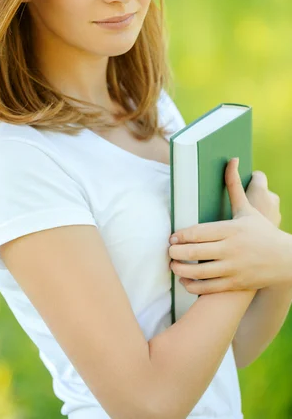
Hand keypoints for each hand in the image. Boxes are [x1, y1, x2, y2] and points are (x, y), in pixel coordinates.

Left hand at [168, 158, 284, 293]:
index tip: (171, 237)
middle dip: (176, 253)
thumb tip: (231, 159)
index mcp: (231, 229)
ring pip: (199, 272)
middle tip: (168, 251)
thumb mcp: (247, 208)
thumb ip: (234, 185)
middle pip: (195, 252)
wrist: (286, 260)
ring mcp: (234, 268)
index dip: (181, 236)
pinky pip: (209, 288)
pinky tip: (184, 281)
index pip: (199, 232)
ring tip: (172, 265)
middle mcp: (231, 249)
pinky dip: (193, 286)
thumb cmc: (262, 231)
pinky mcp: (235, 284)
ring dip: (181, 269)